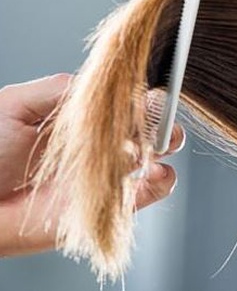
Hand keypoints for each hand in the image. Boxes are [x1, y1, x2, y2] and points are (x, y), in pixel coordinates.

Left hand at [0, 74, 184, 257]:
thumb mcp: (17, 105)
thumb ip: (61, 89)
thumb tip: (107, 86)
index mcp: (83, 117)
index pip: (126, 99)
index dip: (142, 95)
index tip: (144, 96)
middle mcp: (101, 143)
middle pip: (150, 124)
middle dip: (161, 118)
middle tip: (152, 122)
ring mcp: (108, 173)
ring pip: (158, 154)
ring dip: (164, 145)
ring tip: (148, 146)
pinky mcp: (111, 204)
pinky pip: (152, 192)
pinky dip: (163, 179)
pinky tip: (153, 172)